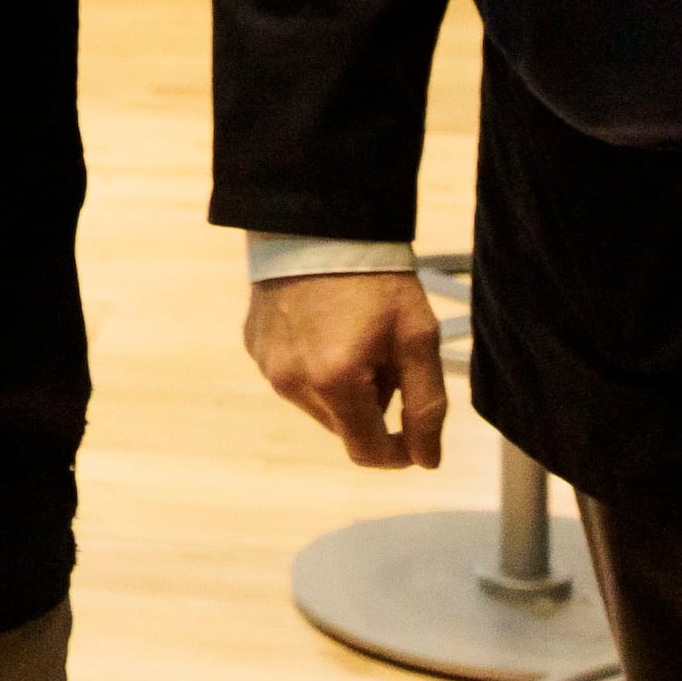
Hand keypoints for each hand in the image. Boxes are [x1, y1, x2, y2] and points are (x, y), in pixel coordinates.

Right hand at [245, 271, 447, 470]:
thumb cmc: (376, 277)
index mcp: (334, 383)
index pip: (368, 453)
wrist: (318, 219)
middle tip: (387, 356)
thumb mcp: (417, 336)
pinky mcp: (254, 346)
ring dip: (342, 388)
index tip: (416, 429)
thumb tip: (426, 461)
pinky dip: (314, 366)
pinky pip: (293, 376)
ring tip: (355, 335)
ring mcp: (267, 365)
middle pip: (345, 427)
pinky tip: (325, 325)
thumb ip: (426, 404)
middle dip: (372, 406)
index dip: (400, 452)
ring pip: (318, 404)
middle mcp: (292, 384)